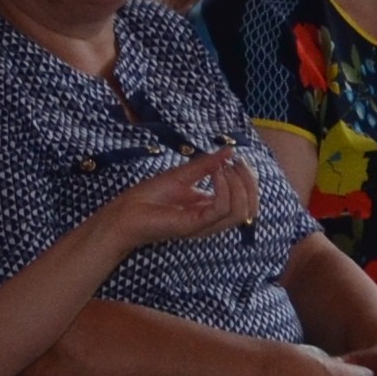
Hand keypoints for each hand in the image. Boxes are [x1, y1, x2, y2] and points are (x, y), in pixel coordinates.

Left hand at [75, 150, 253, 258]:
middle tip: (235, 162)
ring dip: (238, 185)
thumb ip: (206, 165)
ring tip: (223, 168)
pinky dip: (223, 188)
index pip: (246, 200)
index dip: (249, 178)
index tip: (236, 157)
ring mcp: (205, 224)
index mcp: (212, 208)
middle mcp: (213, 219)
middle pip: (250, 209)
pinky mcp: (194, 225)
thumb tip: (230, 150)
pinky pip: (221, 209)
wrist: (126, 212)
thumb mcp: (183, 174)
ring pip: (241, 212)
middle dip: (250, 182)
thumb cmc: (150, 196)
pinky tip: (215, 174)